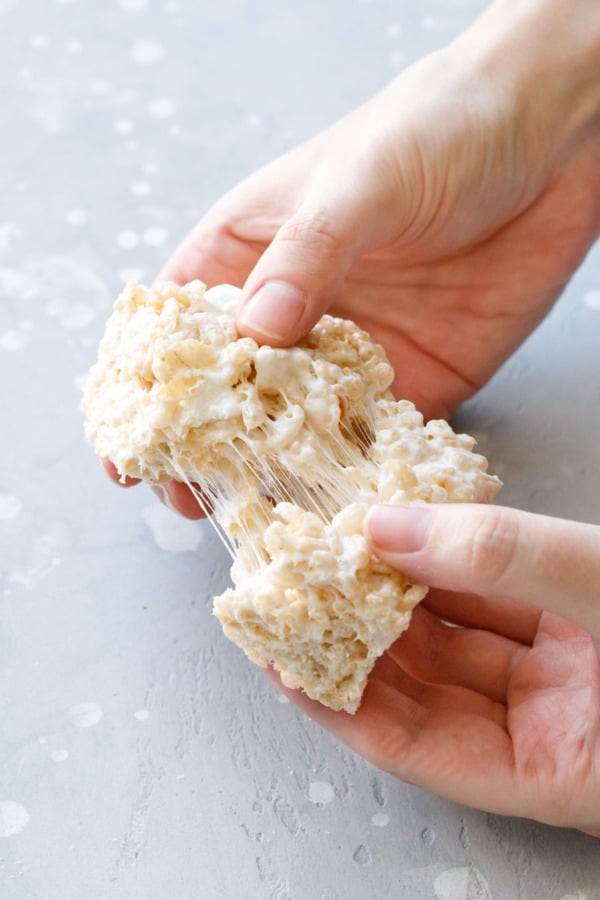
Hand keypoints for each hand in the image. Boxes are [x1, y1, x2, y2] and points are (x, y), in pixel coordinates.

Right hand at [116, 0, 598, 511]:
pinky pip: (375, 439)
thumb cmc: (434, 130)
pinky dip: (357, 474)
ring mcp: (352, 353)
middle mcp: (295, 311)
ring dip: (276, 471)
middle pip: (233, 391)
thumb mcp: (358, 181)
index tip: (126, 437)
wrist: (550, 141)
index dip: (149, 382)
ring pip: (299, 426)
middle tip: (182, 496)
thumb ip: (307, 255)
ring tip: (249, 517)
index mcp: (254, 253)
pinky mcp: (413, 381)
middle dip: (205, 444)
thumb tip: (254, 334)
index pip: (183, 325)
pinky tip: (339, 507)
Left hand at [267, 503, 599, 834]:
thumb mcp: (599, 591)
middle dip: (361, 638)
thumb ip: (500, 559)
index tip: (281, 658)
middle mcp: (546, 730)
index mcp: (552, 771)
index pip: (409, 747)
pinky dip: (451, 573)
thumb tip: (389, 528)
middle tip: (305, 590)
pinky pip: (494, 606)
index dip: (337, 704)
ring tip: (343, 557)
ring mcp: (560, 681)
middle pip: (424, 691)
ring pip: (456, 642)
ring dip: (400, 598)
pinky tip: (412, 540)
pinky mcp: (572, 637)